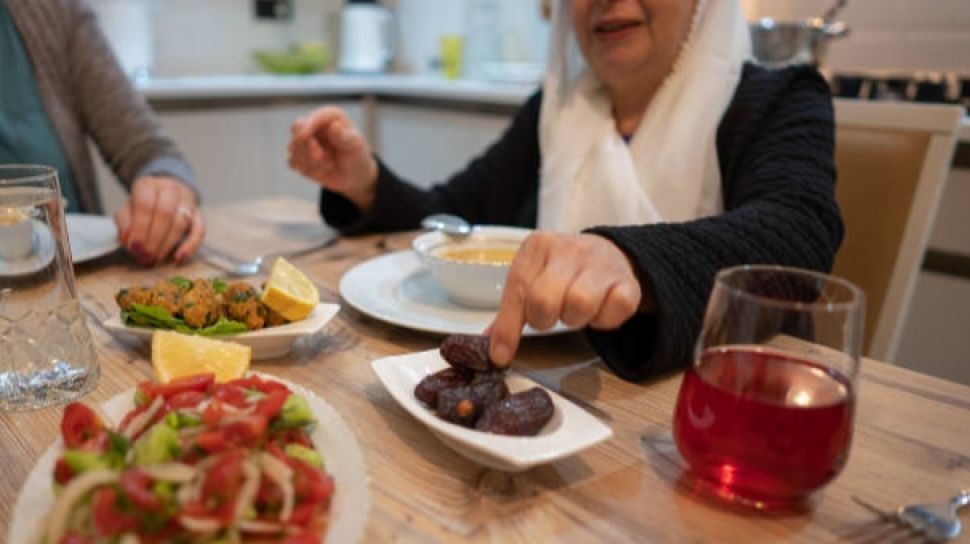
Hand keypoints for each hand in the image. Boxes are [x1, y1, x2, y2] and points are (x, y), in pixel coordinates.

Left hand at [114, 176, 203, 265]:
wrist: (166, 194)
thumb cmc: (144, 206)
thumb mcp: (128, 209)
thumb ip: (125, 222)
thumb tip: (128, 239)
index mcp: (148, 185)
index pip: (145, 204)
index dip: (140, 228)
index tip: (135, 248)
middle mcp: (170, 189)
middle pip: (165, 213)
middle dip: (154, 239)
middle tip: (146, 257)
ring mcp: (187, 201)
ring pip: (181, 223)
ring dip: (167, 244)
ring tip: (156, 258)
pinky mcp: (199, 214)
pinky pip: (200, 230)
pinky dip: (191, 246)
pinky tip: (180, 258)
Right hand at [288, 106, 378, 210]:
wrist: (354, 176)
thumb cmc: (357, 156)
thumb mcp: (356, 147)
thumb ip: (346, 137)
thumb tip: (334, 127)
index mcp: (329, 117)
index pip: (313, 117)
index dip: (307, 126)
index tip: (305, 137)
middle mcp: (314, 125)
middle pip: (296, 128)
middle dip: (306, 146)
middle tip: (321, 157)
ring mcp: (304, 141)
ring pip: (293, 148)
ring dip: (310, 161)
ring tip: (329, 164)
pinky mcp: (298, 156)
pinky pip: (292, 162)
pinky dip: (306, 169)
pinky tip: (321, 170)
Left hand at [488, 232, 642, 365]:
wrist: (611, 253)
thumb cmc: (564, 271)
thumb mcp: (533, 278)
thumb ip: (511, 311)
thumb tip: (490, 347)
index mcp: (538, 246)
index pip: (517, 289)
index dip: (508, 327)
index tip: (500, 355)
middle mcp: (569, 249)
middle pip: (544, 300)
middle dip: (544, 319)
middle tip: (551, 316)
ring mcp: (601, 262)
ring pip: (579, 304)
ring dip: (575, 319)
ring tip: (575, 311)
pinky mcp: (628, 281)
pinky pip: (614, 310)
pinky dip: (605, 321)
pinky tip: (599, 311)